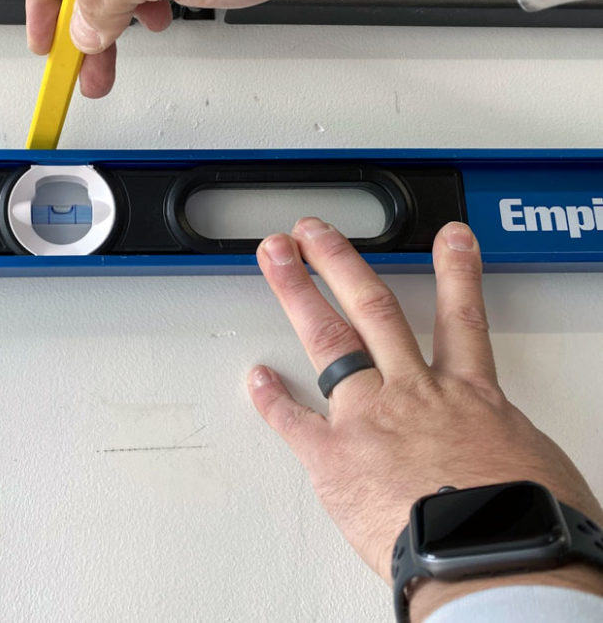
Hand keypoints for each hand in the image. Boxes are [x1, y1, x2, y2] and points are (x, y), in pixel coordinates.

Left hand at [247, 219, 602, 620]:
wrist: (493, 560)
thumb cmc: (526, 527)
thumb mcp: (537, 473)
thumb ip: (509, 451)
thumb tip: (511, 464)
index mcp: (470, 397)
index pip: (462, 319)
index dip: (455, 273)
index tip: (448, 238)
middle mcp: (414, 394)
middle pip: (373, 309)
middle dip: (340, 263)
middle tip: (316, 232)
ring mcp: (369, 419)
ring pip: (330, 340)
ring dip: (298, 292)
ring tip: (277, 257)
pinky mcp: (335, 459)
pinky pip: (293, 421)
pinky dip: (271, 400)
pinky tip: (255, 378)